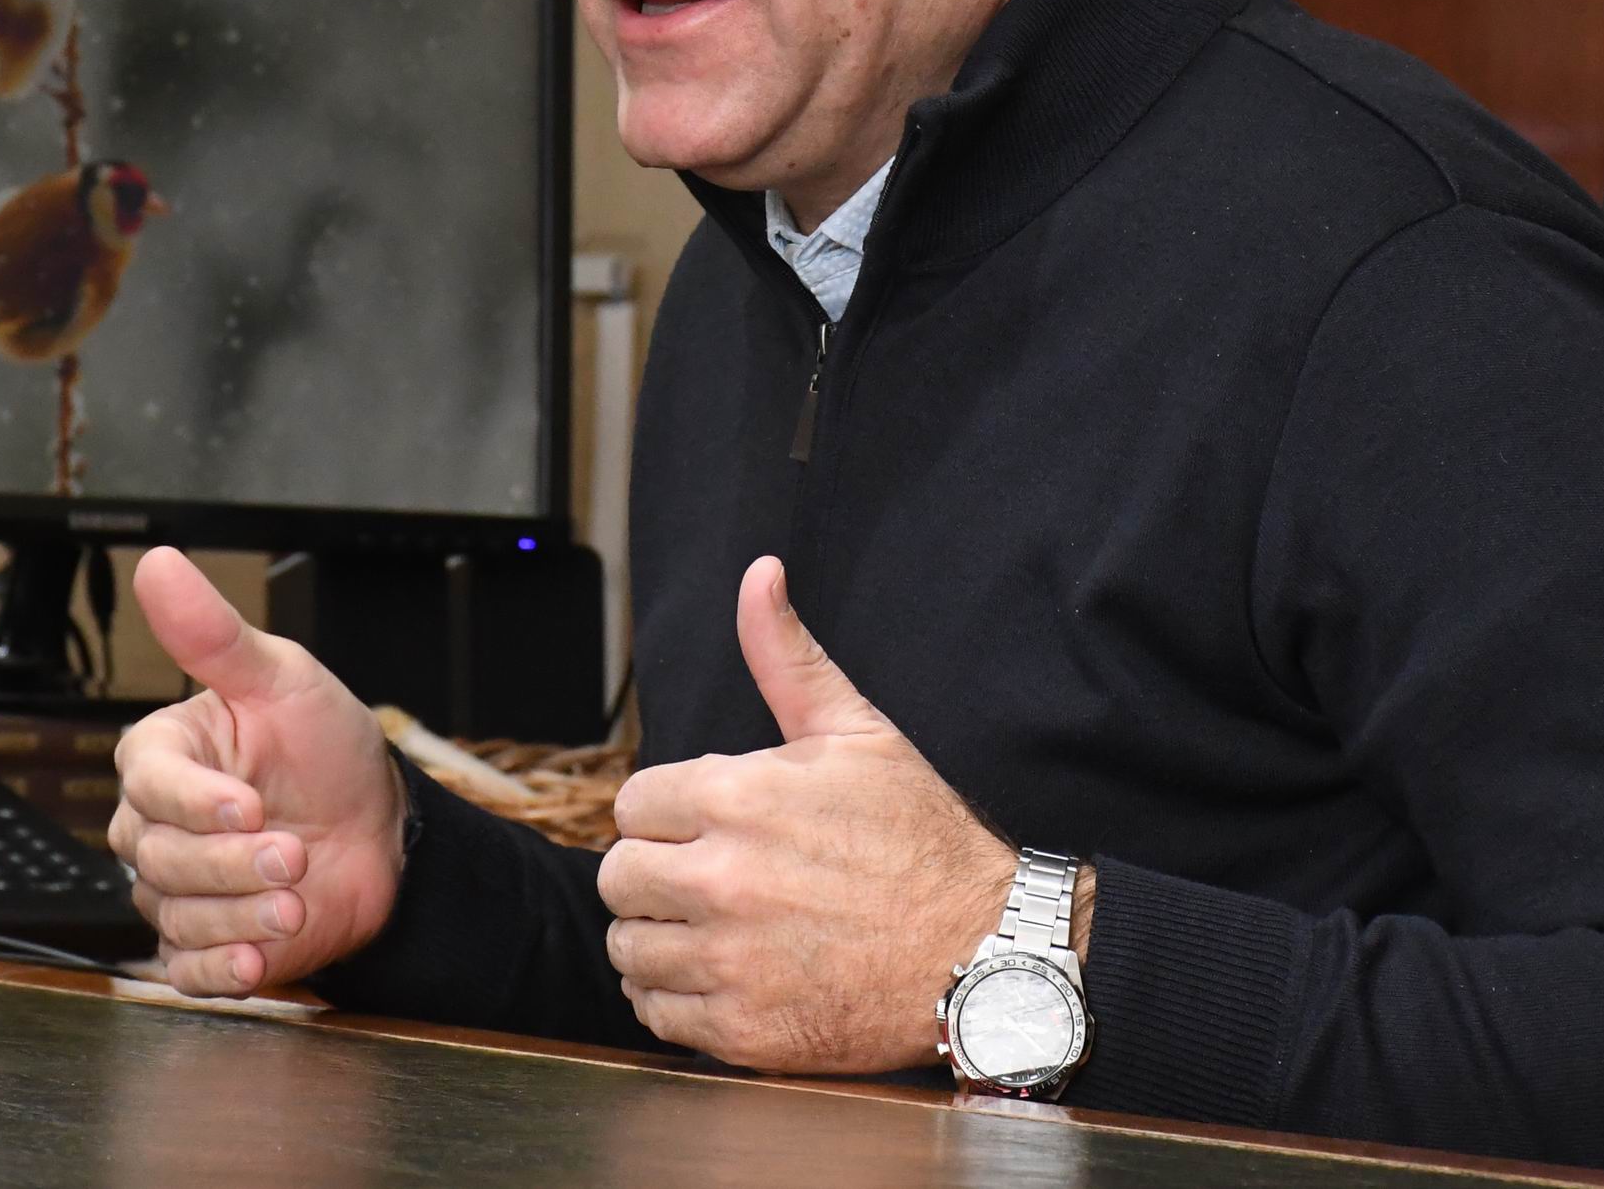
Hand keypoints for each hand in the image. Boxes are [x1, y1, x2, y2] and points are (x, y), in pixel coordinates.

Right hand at [108, 548, 404, 994]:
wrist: (382, 832)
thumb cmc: (327, 750)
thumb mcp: (284, 679)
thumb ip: (214, 633)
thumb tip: (159, 564)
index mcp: (167, 755)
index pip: (150, 779)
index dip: (197, 799)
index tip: (250, 804)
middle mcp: (161, 823)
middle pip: (159, 854)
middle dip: (233, 861)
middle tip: (295, 851)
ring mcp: (180, 888)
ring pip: (176, 913)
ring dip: (241, 914)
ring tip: (295, 900)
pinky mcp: (203, 945)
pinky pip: (186, 971)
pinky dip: (222, 971)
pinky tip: (257, 961)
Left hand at [597, 556, 1013, 1073]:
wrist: (987, 949)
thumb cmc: (924, 836)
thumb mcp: (858, 731)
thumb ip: (786, 657)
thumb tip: (759, 574)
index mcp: (738, 796)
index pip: (632, 805)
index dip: (669, 815)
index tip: (709, 828)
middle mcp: (722, 878)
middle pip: (617, 877)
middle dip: (655, 875)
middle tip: (710, 881)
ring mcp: (729, 959)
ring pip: (627, 949)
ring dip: (661, 940)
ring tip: (720, 931)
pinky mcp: (741, 1031)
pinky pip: (656, 1013)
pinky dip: (678, 1001)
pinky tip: (728, 977)